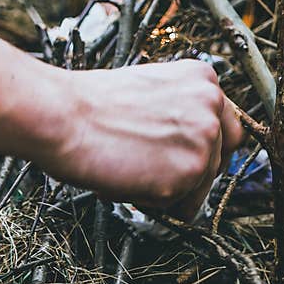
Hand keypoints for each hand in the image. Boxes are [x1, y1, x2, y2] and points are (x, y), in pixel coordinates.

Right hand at [0, 0, 241, 220]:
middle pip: (222, 159)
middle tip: (140, 162)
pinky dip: (155, 204)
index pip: (229, 126)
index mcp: (203, 75)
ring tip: (126, 166)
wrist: (54, 112)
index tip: (170, 153)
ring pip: (202, 188)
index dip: (199, 147)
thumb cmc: (84, 103)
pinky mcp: (189, 169)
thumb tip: (200, 138)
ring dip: (167, 189)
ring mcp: (205, 135)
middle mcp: (214, 101)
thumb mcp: (144, 92)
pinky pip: (184, 208)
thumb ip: (178, 110)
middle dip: (188, 171)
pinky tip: (125, 178)